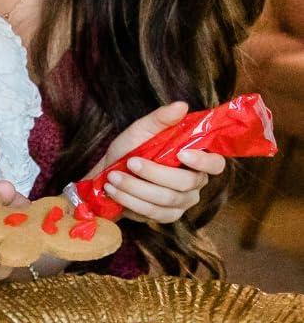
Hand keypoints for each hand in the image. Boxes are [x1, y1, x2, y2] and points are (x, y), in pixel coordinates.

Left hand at [92, 102, 225, 223]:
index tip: (182, 154)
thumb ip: (161, 119)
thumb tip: (182, 105)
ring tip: (114, 177)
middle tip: (130, 163)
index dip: (204, 161)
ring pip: (166, 199)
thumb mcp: (141, 130)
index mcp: (195, 159)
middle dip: (153, 173)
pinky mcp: (166, 216)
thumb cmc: (129, 150)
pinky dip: (130, 200)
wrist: (106, 174)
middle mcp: (195, 182)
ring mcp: (182, 202)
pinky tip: (114, 190)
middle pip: (185, 183)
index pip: (216, 164)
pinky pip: (153, 212)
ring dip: (136, 188)